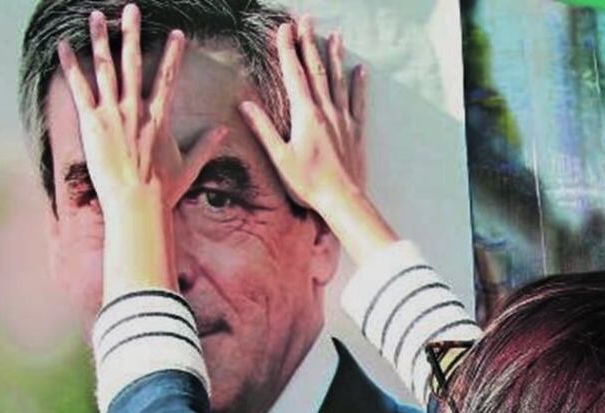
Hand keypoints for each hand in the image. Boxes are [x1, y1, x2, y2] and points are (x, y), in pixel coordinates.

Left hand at [57, 4, 224, 297]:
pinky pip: (79, 88)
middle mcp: (136, 111)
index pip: (168, 78)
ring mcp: (114, 115)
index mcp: (160, 119)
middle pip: (135, 63)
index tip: (179, 34)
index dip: (174, 54)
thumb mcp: (189, 166)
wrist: (137, 206)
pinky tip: (63, 45)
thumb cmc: (162, 191)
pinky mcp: (93, 124)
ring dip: (100, 40)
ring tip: (95, 16)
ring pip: (105, 69)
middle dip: (133, 34)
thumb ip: (206, 145)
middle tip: (131, 9)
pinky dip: (70, 66)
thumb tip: (226, 130)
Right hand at [239, 17, 396, 261]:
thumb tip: (244, 104)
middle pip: (316, 69)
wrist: (342, 199)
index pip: (293, 73)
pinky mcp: (356, 130)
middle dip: (309, 42)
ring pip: (338, 80)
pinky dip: (359, 84)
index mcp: (305, 114)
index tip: (283, 28)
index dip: (287, 49)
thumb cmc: (308, 182)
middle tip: (305, 20)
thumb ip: (262, 129)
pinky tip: (360, 69)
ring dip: (334, 56)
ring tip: (334, 35)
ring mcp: (343, 119)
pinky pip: (358, 101)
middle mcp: (326, 110)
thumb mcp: (279, 157)